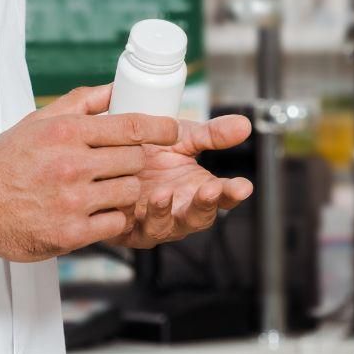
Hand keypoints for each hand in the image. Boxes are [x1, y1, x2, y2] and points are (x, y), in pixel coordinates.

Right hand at [0, 86, 178, 261]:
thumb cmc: (5, 162)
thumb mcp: (37, 121)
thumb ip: (80, 102)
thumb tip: (116, 87)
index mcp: (66, 134)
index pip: (130, 126)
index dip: (160, 127)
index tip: (173, 129)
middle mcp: (71, 165)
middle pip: (135, 160)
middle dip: (134, 161)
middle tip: (120, 165)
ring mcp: (72, 202)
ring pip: (130, 192)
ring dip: (125, 190)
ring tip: (105, 189)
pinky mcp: (70, 234)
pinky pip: (115, 223)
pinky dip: (111, 217)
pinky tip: (96, 212)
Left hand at [112, 109, 253, 248]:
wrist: (109, 153)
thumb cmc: (150, 150)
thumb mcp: (184, 138)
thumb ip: (212, 134)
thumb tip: (244, 124)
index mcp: (198, 190)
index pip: (223, 196)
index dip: (233, 193)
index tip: (243, 186)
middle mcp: (179, 210)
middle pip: (199, 218)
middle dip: (205, 206)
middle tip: (210, 191)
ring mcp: (154, 221)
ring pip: (165, 227)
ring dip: (165, 213)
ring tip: (163, 193)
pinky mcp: (126, 228)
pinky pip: (132, 229)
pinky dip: (132, 216)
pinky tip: (134, 200)